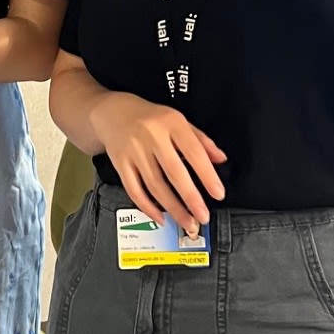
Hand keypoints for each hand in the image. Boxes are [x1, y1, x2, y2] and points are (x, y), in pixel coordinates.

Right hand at [91, 92, 226, 231]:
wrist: (113, 112)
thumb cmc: (149, 118)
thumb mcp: (178, 121)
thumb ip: (201, 140)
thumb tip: (220, 158)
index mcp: (171, 123)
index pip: (193, 151)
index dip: (207, 175)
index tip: (218, 193)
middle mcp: (151, 136)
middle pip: (173, 172)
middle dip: (190, 198)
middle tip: (202, 216)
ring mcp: (134, 151)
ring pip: (155, 185)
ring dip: (172, 208)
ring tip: (186, 221)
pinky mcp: (120, 164)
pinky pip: (134, 190)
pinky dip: (148, 207)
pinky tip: (160, 217)